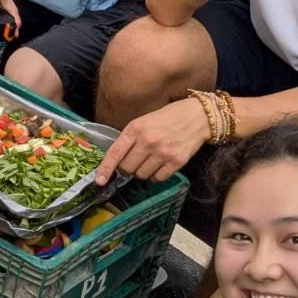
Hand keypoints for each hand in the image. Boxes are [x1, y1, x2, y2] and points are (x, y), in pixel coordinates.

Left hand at [95, 98, 211, 184]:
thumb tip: (116, 160)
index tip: (99, 180)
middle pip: (127, 168)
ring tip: (150, 159)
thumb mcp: (143, 121)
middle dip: (127, 168)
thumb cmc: (167, 118)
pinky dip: (156, 175)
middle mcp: (148, 141)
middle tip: (135, 160)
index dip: (106, 169)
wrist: (198, 116)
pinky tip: (161, 164)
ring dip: (142, 172)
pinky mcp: (177, 162)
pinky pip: (158, 178)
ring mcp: (163, 152)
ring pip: (141, 175)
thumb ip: (130, 138)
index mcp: (136, 128)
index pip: (115, 153)